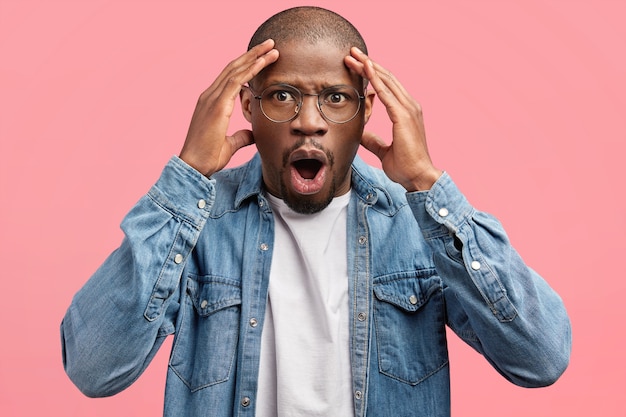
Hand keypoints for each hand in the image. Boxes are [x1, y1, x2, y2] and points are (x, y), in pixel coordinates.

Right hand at [179, 39, 278, 176]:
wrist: (193, 166)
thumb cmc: (207, 157)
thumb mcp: (229, 145)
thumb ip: (240, 137)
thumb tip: (251, 133)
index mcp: (211, 102)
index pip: (230, 77)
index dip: (246, 64)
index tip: (262, 56)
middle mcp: (210, 96)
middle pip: (233, 68)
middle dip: (252, 54)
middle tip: (270, 44)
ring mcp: (212, 98)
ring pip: (236, 70)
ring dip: (255, 57)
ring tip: (272, 47)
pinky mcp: (217, 105)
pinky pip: (236, 81)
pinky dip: (251, 70)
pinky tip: (263, 62)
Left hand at [345, 47, 441, 190]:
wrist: (418, 177)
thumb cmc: (405, 167)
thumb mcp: (384, 151)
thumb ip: (374, 141)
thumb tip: (362, 135)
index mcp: (406, 113)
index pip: (387, 87)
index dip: (372, 75)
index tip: (357, 65)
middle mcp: (410, 106)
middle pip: (386, 79)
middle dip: (368, 64)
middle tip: (352, 53)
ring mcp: (408, 109)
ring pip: (386, 81)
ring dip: (369, 67)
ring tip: (354, 56)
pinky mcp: (403, 116)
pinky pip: (386, 93)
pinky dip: (375, 79)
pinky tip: (365, 68)